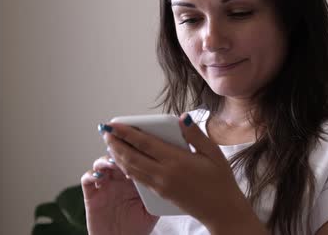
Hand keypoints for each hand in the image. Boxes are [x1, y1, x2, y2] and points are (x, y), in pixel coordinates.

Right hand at [81, 154, 158, 234]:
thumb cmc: (136, 228)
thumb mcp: (151, 210)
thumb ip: (154, 193)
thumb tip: (164, 178)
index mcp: (133, 181)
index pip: (132, 159)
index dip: (135, 152)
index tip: (140, 150)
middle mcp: (118, 180)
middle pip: (116, 157)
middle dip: (120, 151)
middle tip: (125, 151)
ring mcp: (104, 185)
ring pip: (101, 163)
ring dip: (106, 160)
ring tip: (113, 163)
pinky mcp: (91, 195)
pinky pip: (87, 179)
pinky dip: (91, 174)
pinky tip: (99, 176)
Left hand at [103, 113, 259, 229]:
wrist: (222, 211)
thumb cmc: (220, 180)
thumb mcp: (213, 153)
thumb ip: (195, 135)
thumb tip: (182, 117)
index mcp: (176, 161)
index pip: (144, 143)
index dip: (126, 132)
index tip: (114, 124)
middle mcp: (164, 173)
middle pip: (131, 156)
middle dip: (115, 143)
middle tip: (105, 131)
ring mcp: (160, 185)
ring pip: (131, 169)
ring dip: (118, 155)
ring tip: (110, 144)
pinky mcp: (160, 193)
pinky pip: (138, 179)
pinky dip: (127, 168)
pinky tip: (124, 161)